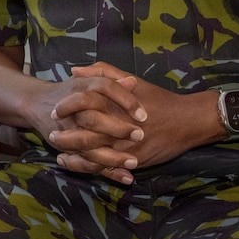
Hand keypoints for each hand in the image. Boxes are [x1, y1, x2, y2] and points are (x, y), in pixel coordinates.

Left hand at [47, 67, 216, 183]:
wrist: (186, 121)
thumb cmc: (159, 99)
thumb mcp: (133, 80)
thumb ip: (103, 72)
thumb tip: (75, 70)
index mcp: (115, 103)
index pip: (82, 104)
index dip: (65, 107)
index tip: (54, 109)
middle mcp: (117, 125)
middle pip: (83, 133)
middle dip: (64, 136)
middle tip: (52, 134)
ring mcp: (124, 146)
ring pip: (91, 154)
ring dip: (73, 155)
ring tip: (59, 153)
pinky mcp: (131, 161)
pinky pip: (105, 167)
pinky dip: (88, 168)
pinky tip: (76, 165)